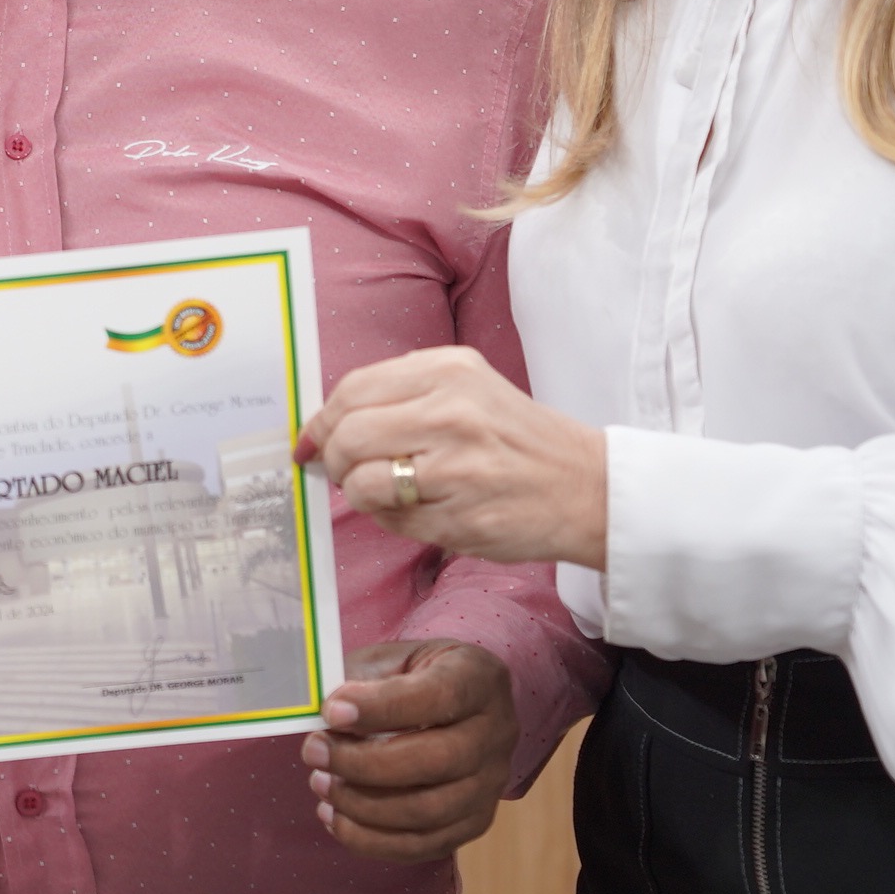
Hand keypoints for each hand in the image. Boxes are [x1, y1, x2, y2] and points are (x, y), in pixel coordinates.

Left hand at [297, 344, 606, 566]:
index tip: (310, 441)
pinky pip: (392, 521)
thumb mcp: (467, 386)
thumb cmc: (515, 437)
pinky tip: (415, 509)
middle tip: (342, 470)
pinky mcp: (462, 517)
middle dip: (332, 459)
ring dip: (358, 493)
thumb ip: (400, 393)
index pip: (352, 391)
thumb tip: (327, 421)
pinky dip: (388, 519)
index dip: (320, 421)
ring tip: (384, 490)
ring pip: (362, 483)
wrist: (585, 486)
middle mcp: (452, 414)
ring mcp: (458, 469)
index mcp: (449, 372)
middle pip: (348, 436)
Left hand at [302, 640, 520, 863]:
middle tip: (314, 753)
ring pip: (430, 811)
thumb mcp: (389, 660)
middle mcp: (497, 733)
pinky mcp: (475, 822)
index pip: (439, 696)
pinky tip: (337, 819)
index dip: (382, 708)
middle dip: (364, 764)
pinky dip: (373, 840)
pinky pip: (426, 845)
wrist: (453, 704)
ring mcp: (491, 784)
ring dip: (364, 806)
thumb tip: (321, 717)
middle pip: (437, 761)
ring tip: (321, 785)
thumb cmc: (412, 676)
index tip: (331, 712)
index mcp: (478, 678)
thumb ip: (359, 682)